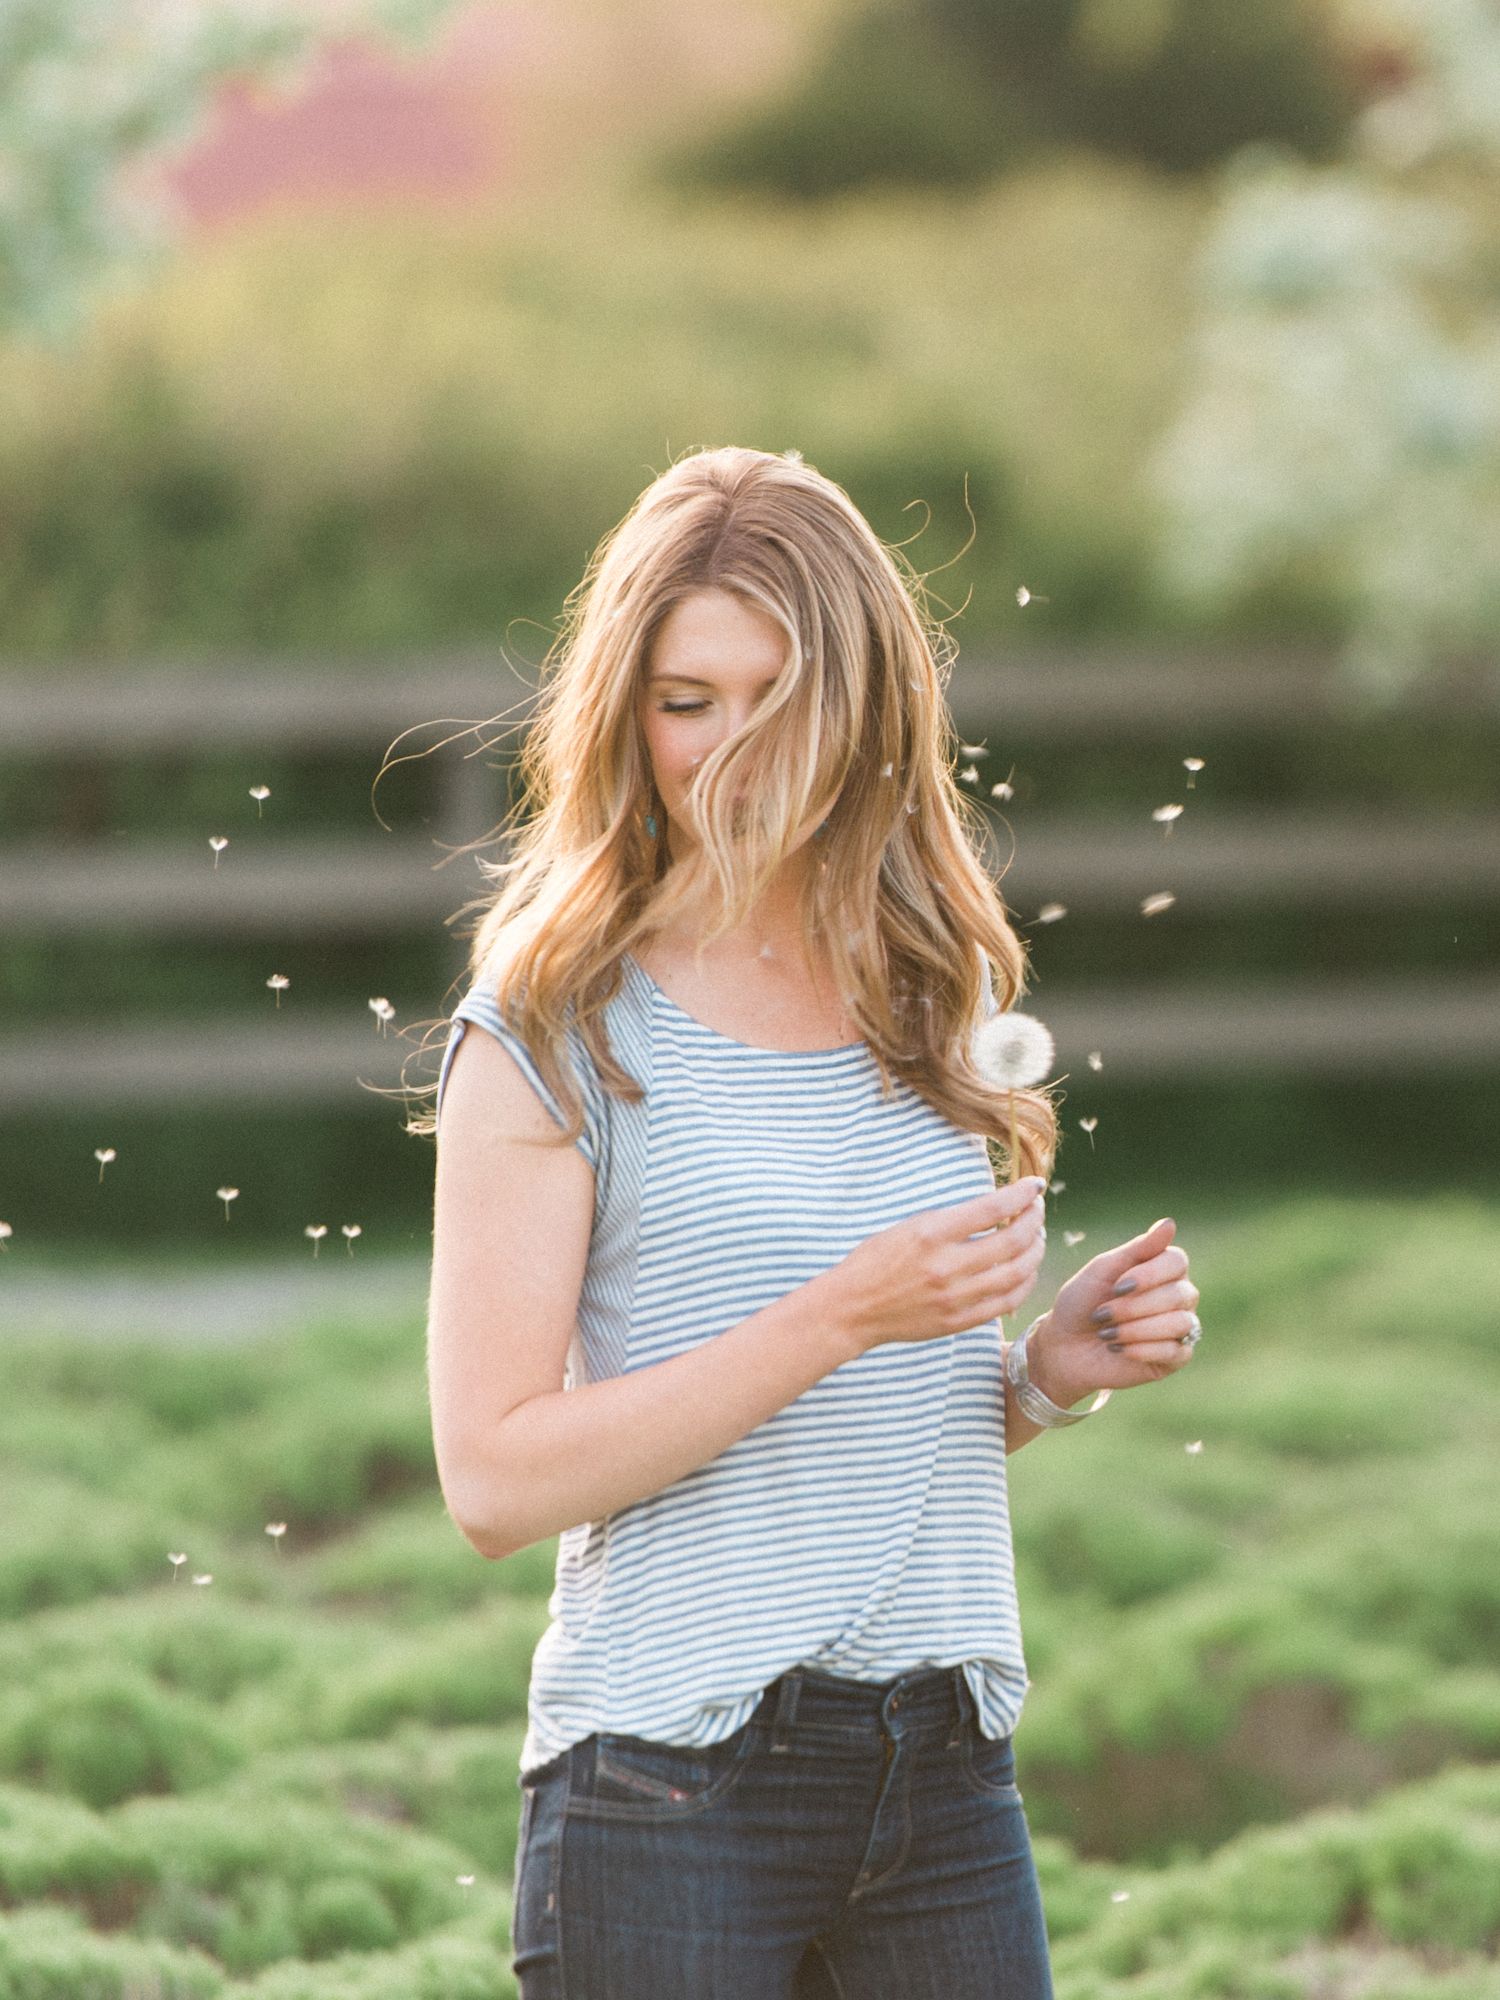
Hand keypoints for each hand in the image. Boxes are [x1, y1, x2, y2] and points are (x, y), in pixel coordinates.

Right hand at [820, 1179, 1048, 1357]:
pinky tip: (1026, 1270)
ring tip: (1036, 1238)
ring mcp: (955, 1297)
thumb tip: (996, 1208)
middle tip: (1036, 1210)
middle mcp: (946, 1266)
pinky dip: (1024, 1282)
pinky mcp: (959, 1321)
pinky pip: (1006, 1301)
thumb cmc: (875, 1260)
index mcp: (931, 1234)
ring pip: (1017, 1272)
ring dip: (1035, 1251)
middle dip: (1034, 1220)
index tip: (1034, 1186)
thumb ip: (952, 1219)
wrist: (852, 1308)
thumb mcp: (909, 1226)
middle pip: (1012, 1240)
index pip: (992, 1209)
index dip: (1021, 1194)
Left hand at [1024, 1218, 1198, 1408]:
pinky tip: (1118, 1349)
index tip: (1117, 1286)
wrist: (1064, 1348)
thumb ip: (1138, 1249)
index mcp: (1163, 1269)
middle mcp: (1178, 1296)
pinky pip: (1176, 1351)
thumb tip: (1170, 1223)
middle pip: (1180, 1294)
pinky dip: (1143, 1349)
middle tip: (1102, 1314)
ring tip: (1107, 1333)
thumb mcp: (1103, 1270)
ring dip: (1138, 1329)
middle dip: (1136, 1306)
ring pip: (1181, 1323)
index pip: (1178, 1261)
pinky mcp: (1176, 1358)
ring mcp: (1180, 1327)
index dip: (1149, 1274)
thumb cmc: (1081, 1304)